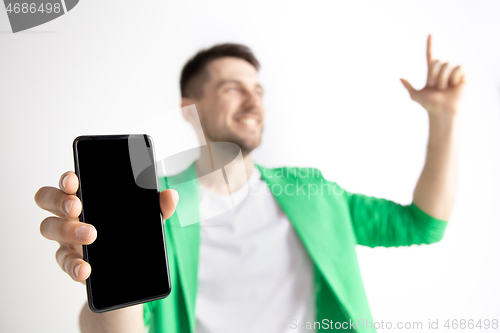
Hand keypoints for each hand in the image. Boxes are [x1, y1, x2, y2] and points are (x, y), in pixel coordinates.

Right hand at [35, 172, 178, 282]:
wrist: (130, 272)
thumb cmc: (132, 234)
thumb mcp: (149, 219)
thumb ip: (160, 207)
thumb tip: (171, 195)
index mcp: (89, 196)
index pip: (69, 181)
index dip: (67, 178)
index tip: (75, 180)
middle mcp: (72, 213)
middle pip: (49, 199)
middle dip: (60, 200)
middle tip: (77, 206)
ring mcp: (67, 237)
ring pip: (49, 227)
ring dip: (67, 229)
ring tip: (90, 235)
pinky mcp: (71, 260)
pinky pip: (64, 261)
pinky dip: (74, 265)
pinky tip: (85, 268)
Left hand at [400, 34, 465, 115]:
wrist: (442, 112)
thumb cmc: (430, 106)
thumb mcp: (416, 96)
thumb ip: (409, 86)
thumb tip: (399, 78)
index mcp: (432, 72)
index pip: (431, 55)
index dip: (430, 44)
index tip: (430, 34)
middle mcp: (443, 70)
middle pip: (438, 60)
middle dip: (434, 73)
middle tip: (435, 86)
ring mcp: (454, 72)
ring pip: (448, 64)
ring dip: (443, 77)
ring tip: (444, 88)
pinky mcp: (464, 75)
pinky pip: (459, 67)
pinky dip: (454, 76)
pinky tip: (455, 84)